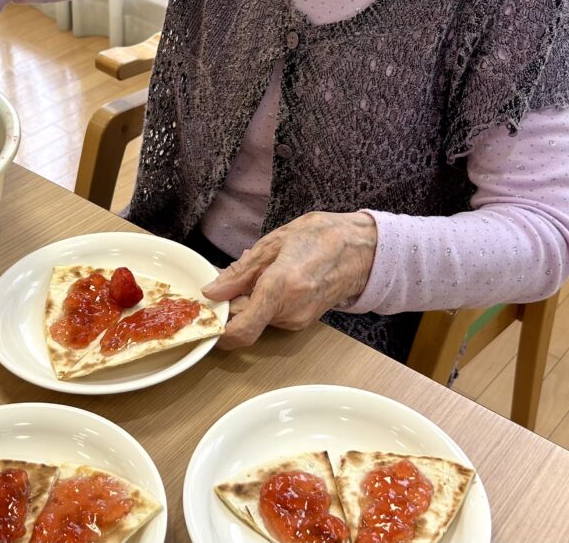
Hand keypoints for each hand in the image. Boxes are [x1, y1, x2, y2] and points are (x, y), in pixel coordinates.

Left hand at [202, 211, 376, 348]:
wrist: (363, 250)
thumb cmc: (322, 238)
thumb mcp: (274, 242)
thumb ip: (240, 271)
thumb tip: (212, 290)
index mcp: (281, 288)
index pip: (240, 329)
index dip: (217, 329)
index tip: (205, 314)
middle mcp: (290, 312)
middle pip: (244, 320)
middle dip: (230, 303)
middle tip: (230, 277)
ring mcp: (298, 320)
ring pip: (257, 318)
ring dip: (248, 300)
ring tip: (260, 271)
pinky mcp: (303, 322)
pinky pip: (271, 316)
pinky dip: (264, 301)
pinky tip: (274, 279)